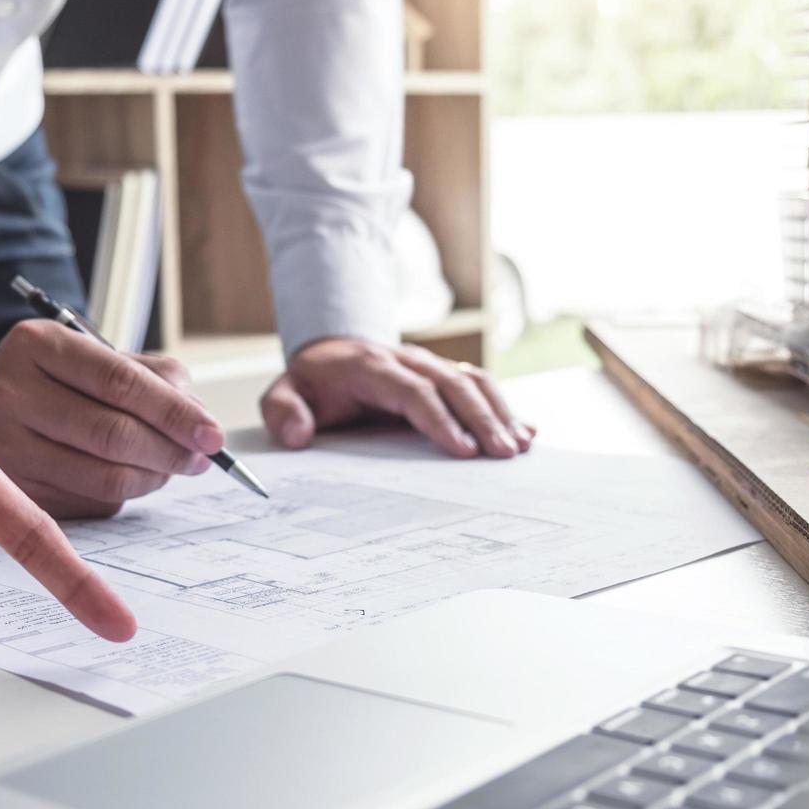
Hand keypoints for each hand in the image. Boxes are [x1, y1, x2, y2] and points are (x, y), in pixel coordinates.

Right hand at [0, 321, 224, 517]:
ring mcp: (4, 447)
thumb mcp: (91, 352)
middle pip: (112, 434)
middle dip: (171, 451)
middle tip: (201, 457)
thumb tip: (198, 420)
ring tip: (172, 466)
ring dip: (154, 477)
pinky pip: (89, 502)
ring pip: (104, 476)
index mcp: (38, 345)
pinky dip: (125, 493)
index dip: (174, 412)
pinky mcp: (12, 489)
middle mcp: (12, 393)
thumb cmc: (50, 376)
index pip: (120, 381)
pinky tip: (132, 476)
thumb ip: (151, 377)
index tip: (212, 434)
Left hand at [260, 338, 534, 457]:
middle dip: (481, 419)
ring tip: (520, 447)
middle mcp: (407, 360)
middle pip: (452, 385)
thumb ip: (283, 412)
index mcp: (370, 367)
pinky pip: (479, 385)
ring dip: (499, 413)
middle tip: (504, 454)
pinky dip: (504, 407)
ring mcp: (429, 365)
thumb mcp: (282, 394)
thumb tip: (299, 435)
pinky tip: (526, 432)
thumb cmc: (312, 384)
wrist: (330, 354)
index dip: (439, 419)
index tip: (462, 450)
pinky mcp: (444, 375)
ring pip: (472, 381)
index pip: (413, 391)